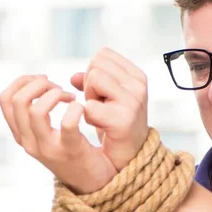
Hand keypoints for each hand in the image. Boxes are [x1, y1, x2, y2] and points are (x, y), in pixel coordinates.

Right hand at [0, 48, 148, 193]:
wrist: (96, 184)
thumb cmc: (74, 153)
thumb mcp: (47, 136)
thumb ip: (37, 116)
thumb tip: (38, 82)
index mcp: (22, 136)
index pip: (5, 99)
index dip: (22, 82)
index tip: (43, 80)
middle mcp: (30, 143)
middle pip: (18, 101)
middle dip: (39, 84)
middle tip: (60, 88)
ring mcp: (48, 148)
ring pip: (35, 110)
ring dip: (55, 94)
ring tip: (71, 97)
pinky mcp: (71, 150)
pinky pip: (68, 122)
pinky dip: (76, 108)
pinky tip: (82, 109)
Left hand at [71, 47, 148, 175]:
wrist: (129, 156)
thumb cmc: (116, 124)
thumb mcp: (108, 97)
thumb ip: (92, 82)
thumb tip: (73, 77)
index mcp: (137, 76)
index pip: (103, 55)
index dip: (94, 71)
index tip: (102, 92)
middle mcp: (138, 86)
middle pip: (97, 64)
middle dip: (90, 83)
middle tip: (100, 104)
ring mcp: (132, 102)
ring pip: (94, 78)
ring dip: (89, 97)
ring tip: (100, 113)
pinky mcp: (122, 120)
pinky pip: (89, 105)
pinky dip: (88, 116)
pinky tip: (100, 125)